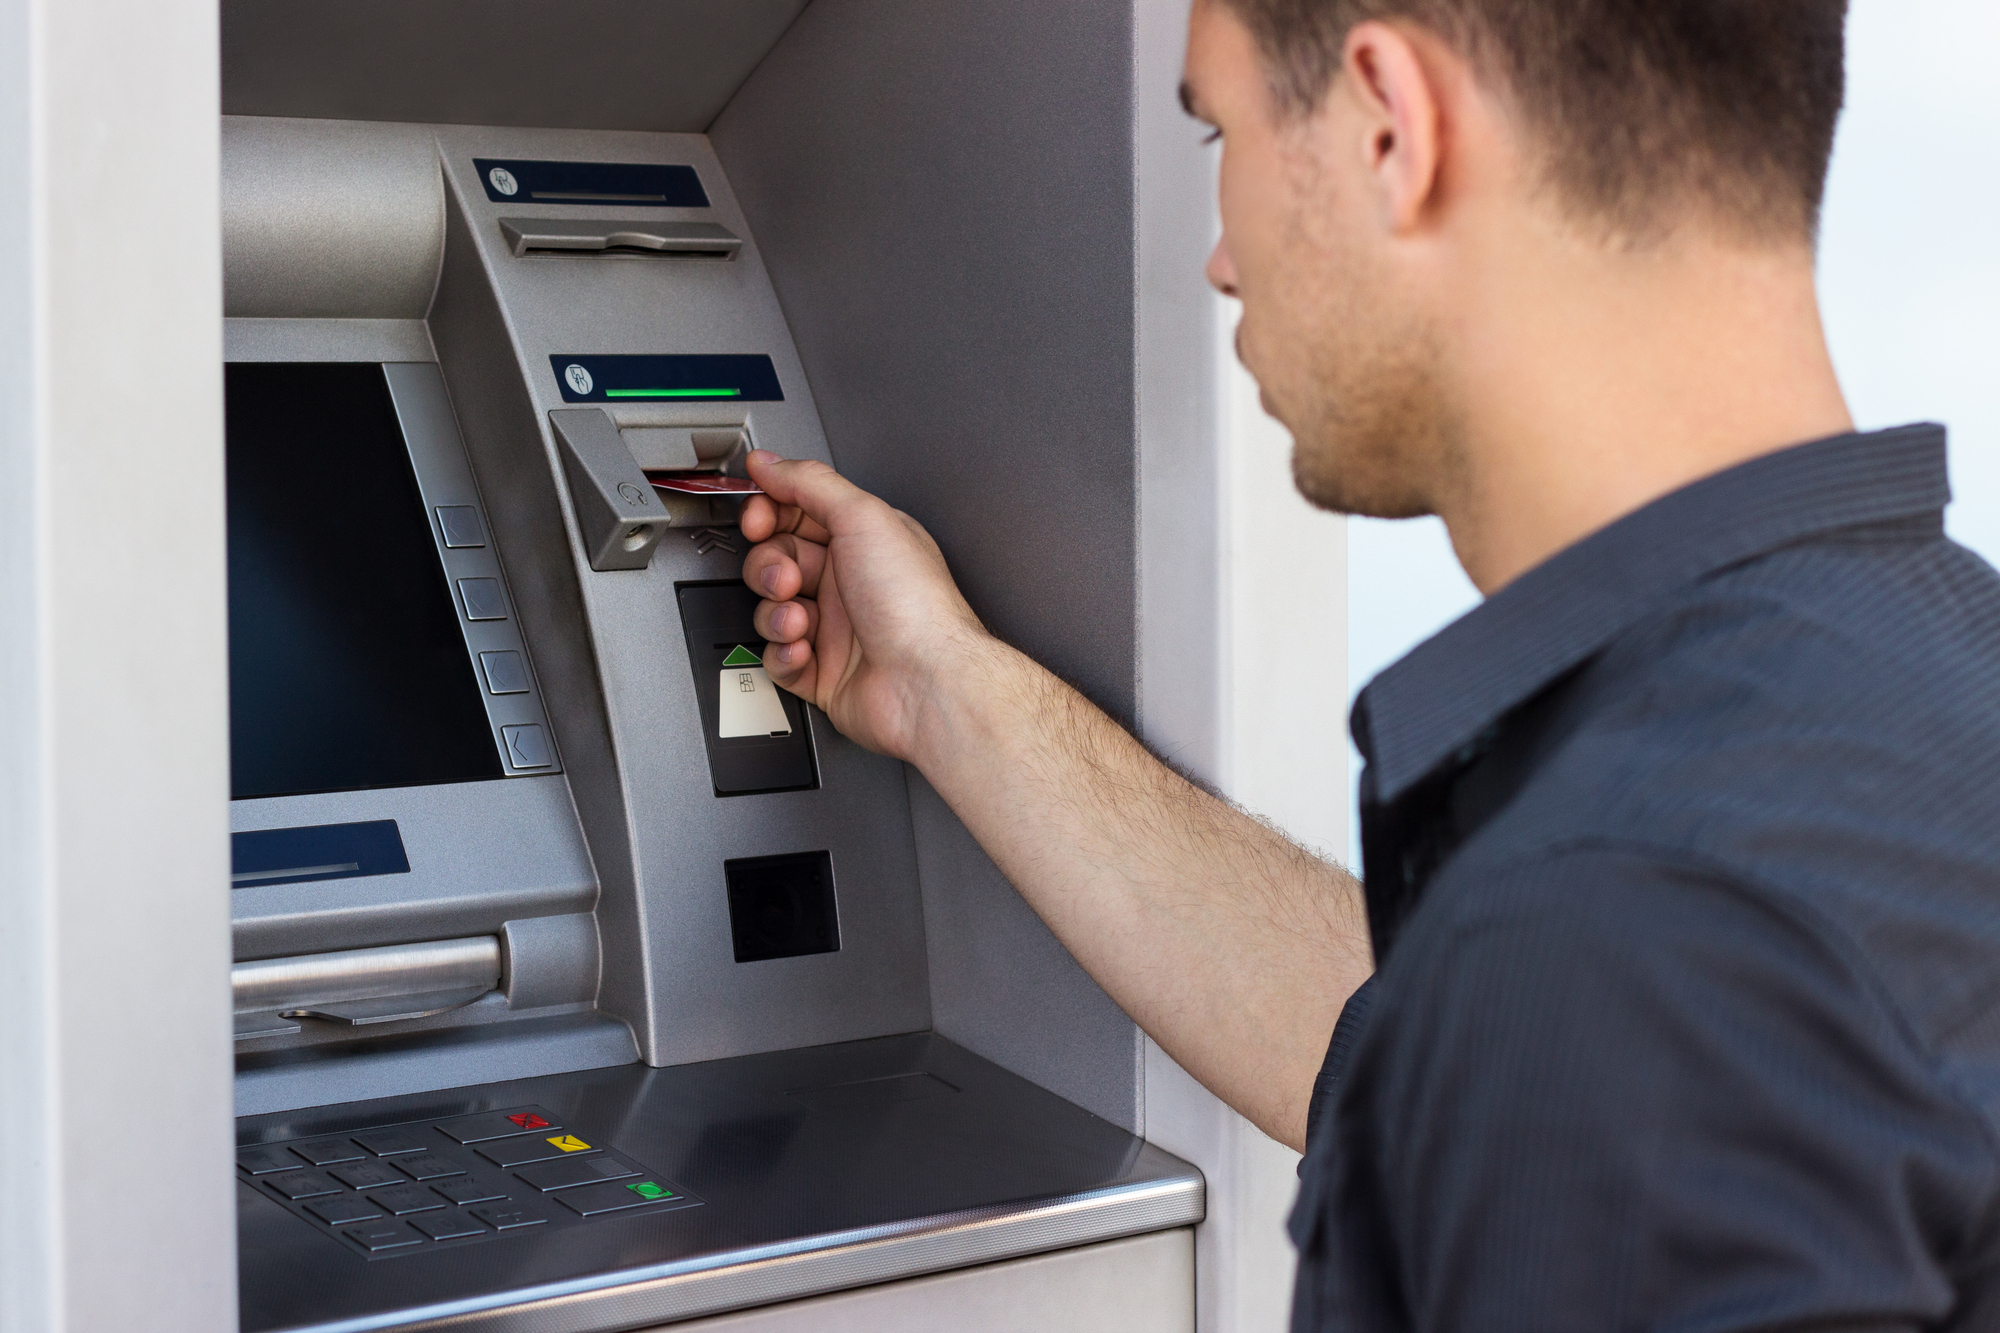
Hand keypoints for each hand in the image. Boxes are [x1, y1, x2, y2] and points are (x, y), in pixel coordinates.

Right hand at [739, 451, 990, 762]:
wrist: (927, 683)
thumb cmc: (915, 607)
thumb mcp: (863, 517)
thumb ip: (811, 484)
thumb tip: (770, 463)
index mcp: (865, 541)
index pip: (800, 514)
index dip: (770, 513)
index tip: (757, 518)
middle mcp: (851, 582)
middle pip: (778, 561)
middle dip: (770, 567)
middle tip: (787, 578)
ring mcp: (836, 630)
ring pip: (772, 611)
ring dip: (776, 614)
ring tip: (802, 621)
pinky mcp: (823, 673)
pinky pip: (778, 660)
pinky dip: (783, 655)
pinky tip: (805, 650)